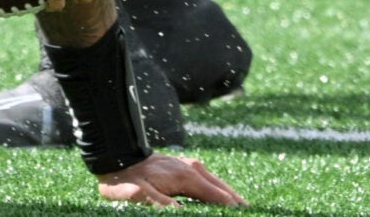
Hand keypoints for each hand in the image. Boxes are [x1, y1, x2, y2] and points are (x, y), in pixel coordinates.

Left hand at [96, 154, 244, 206]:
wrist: (115, 158)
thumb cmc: (126, 179)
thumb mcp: (138, 194)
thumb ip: (160, 204)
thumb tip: (181, 211)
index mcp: (187, 177)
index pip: (220, 198)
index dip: (234, 211)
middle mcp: (194, 169)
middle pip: (225, 191)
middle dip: (239, 206)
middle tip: (254, 215)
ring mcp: (191, 166)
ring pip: (219, 185)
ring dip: (232, 200)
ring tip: (246, 212)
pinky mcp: (186, 168)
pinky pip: (210, 182)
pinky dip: (221, 193)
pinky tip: (226, 203)